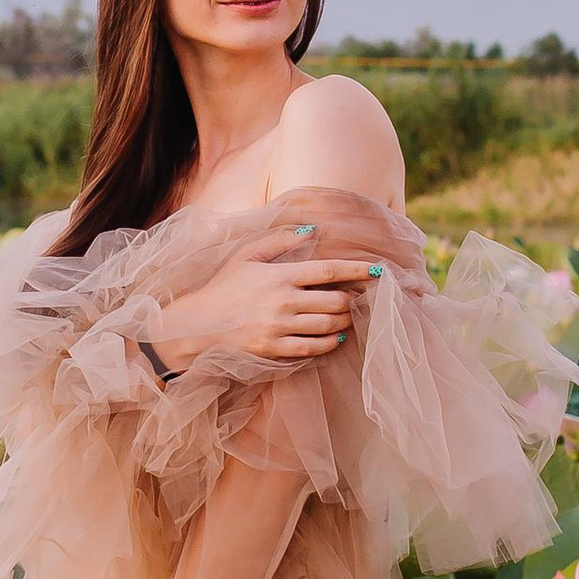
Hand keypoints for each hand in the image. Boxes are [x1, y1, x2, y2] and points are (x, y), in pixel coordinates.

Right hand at [149, 228, 377, 371]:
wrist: (199, 325)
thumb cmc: (224, 286)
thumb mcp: (247, 255)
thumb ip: (280, 240)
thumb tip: (311, 230)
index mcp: (280, 276)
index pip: (329, 270)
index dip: (358, 269)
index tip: (379, 269)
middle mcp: (284, 302)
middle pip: (336, 301)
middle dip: (352, 299)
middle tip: (355, 296)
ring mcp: (280, 328)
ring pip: (329, 325)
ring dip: (344, 320)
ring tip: (346, 315)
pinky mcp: (276, 349)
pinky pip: (315, 348)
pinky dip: (331, 342)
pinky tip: (335, 336)